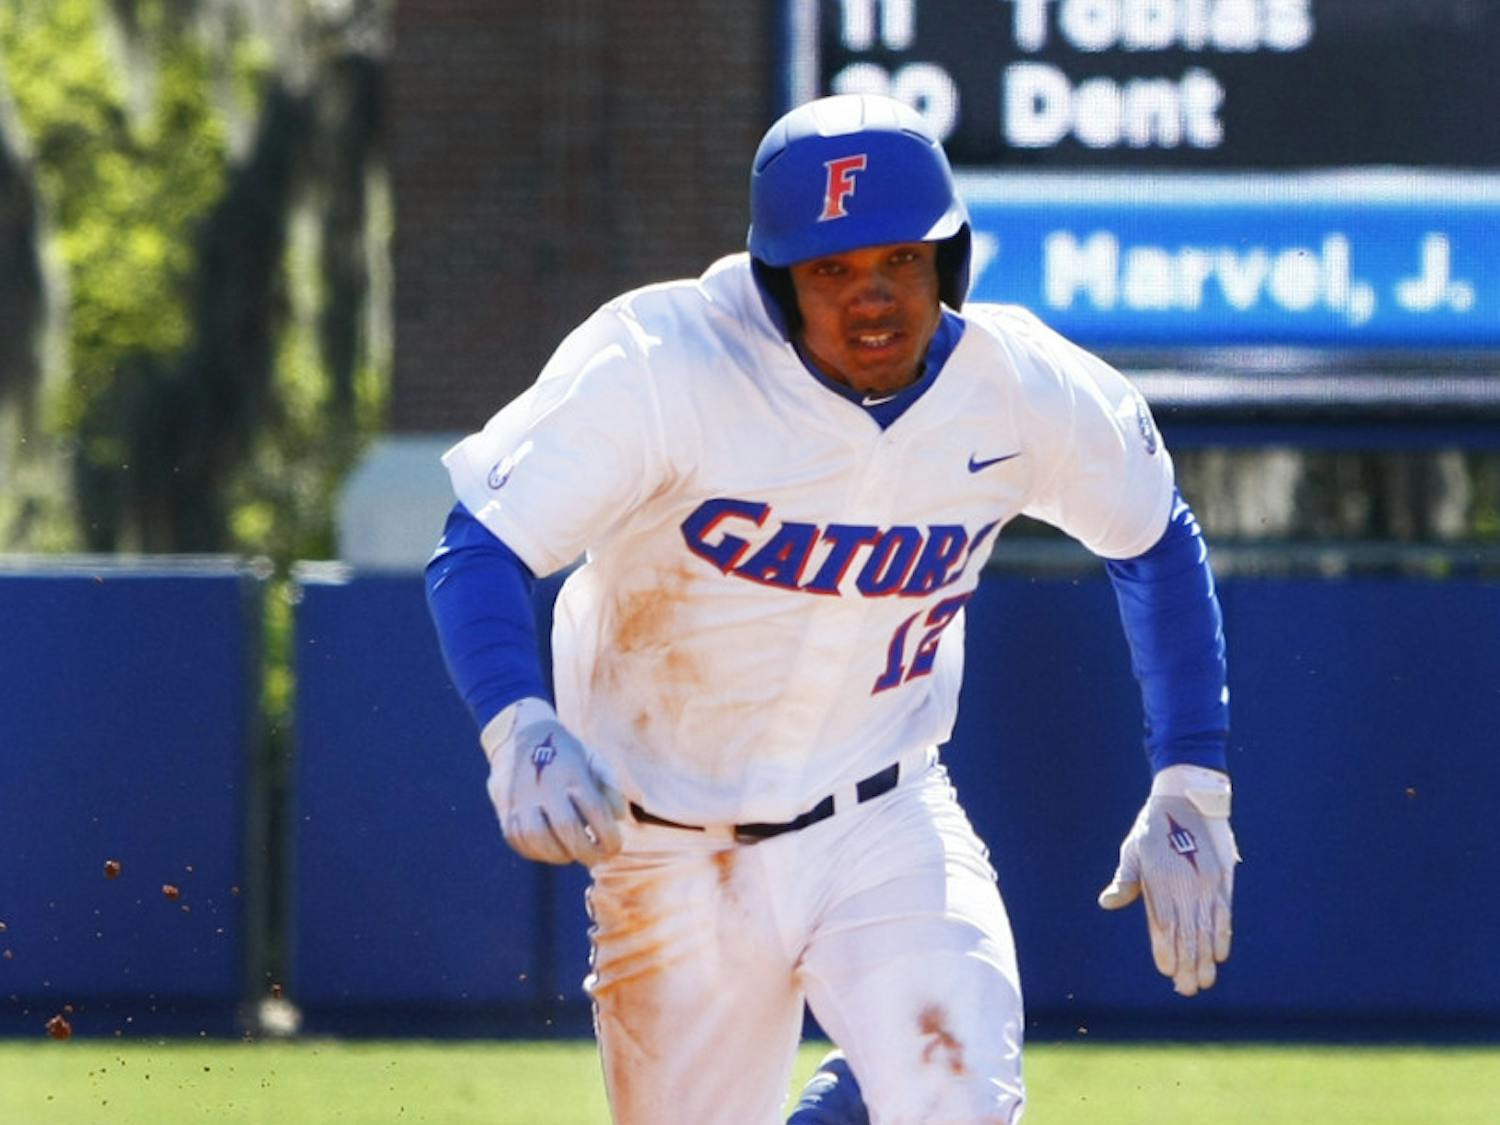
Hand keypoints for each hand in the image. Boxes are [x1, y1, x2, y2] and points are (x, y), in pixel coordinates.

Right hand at [480, 698, 625, 865]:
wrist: (520, 735)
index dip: (608, 836)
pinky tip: (550, 850)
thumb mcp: (593, 760)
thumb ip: (609, 787)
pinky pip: (518, 840)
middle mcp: (544, 785)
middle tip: (597, 858)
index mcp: (572, 772)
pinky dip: (536, 852)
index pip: (595, 811)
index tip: (615, 847)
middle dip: (586, 852)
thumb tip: (619, 818)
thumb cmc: (566, 754)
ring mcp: (520, 798)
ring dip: (559, 855)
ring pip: (538, 839)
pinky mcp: (504, 808)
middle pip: (566, 829)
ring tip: (572, 854)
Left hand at [1098, 764, 1238, 996]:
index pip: (1164, 922)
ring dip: (1207, 957)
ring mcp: (1206, 882)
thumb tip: (1107, 902)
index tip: (1167, 971)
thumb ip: (1125, 880)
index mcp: (1159, 878)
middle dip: (1189, 964)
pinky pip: (1224, 913)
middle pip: (1188, 932)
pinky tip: (1220, 954)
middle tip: (1188, 989)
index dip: (1166, 948)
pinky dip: (1222, 935)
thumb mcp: (1133, 850)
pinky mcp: (1222, 878)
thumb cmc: (1151, 828)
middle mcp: (1185, 884)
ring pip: (1208, 928)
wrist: (1186, 798)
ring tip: (1205, 981)